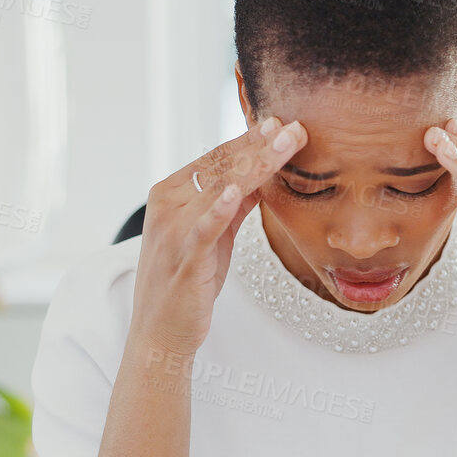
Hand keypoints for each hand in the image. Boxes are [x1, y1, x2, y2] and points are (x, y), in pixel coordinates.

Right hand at [130, 116, 307, 354]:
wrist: (161, 332)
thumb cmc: (188, 282)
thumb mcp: (215, 236)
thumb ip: (234, 206)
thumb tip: (261, 178)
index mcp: (171, 194)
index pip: (216, 159)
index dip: (250, 141)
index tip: (281, 124)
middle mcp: (168, 206)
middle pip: (221, 167)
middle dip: (261, 146)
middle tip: (295, 128)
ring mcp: (174, 231)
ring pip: (220, 189)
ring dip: (255, 166)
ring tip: (283, 146)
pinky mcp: (185, 259)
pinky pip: (204, 229)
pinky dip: (220, 208)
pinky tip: (240, 190)